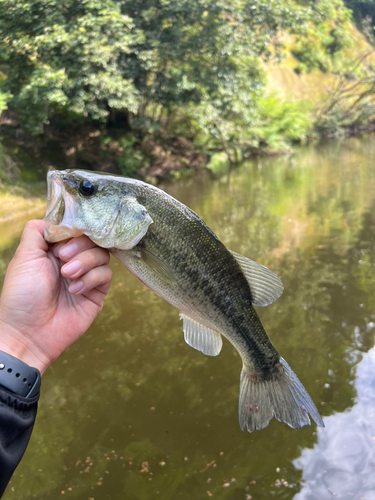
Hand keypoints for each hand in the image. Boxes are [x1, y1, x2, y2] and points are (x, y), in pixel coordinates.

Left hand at [0, 220, 111, 372]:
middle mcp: (72, 260)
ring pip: (102, 254)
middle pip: (92, 238)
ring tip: (68, 276)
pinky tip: (75, 290)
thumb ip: (37, 231)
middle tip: (63, 259)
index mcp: (54, 250)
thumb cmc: (21, 295)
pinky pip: (106, 275)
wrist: (29, 332)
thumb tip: (56, 218)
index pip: (75, 228)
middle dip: (80, 246)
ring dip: (86, 262)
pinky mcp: (97, 292)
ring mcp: (86, 275)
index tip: (64, 238)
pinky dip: (91, 279)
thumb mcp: (24, 256)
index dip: (74, 230)